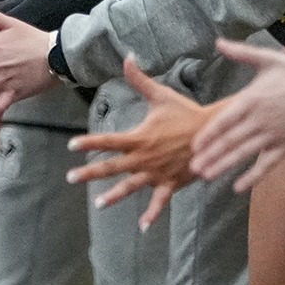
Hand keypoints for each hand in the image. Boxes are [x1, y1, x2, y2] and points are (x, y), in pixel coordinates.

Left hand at [68, 57, 212, 230]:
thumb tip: (126, 57)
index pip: (108, 140)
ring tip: (98, 204)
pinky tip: (143, 228)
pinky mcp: (171, 183)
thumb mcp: (161, 94)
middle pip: (112, 167)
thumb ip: (139, 79)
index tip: (71, 146)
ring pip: (131, 186)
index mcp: (139, 137)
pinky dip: (152, 215)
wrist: (214, 132)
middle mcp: (144, 158)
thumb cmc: (186, 112)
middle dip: (90, 173)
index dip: (89, 143)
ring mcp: (157, 173)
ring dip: (114, 196)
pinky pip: (159, 202)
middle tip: (70, 179)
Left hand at [189, 38, 284, 194]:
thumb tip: (218, 42)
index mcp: (252, 99)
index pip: (224, 121)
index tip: (194, 146)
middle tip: (192, 169)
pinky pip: (267, 164)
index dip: (208, 135)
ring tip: (206, 176)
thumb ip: (240, 53)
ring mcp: (275, 134)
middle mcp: (260, 119)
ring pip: (244, 154)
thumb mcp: (267, 59)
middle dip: (210, 155)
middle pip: (230, 141)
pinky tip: (237, 188)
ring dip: (223, 166)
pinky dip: (252, 177)